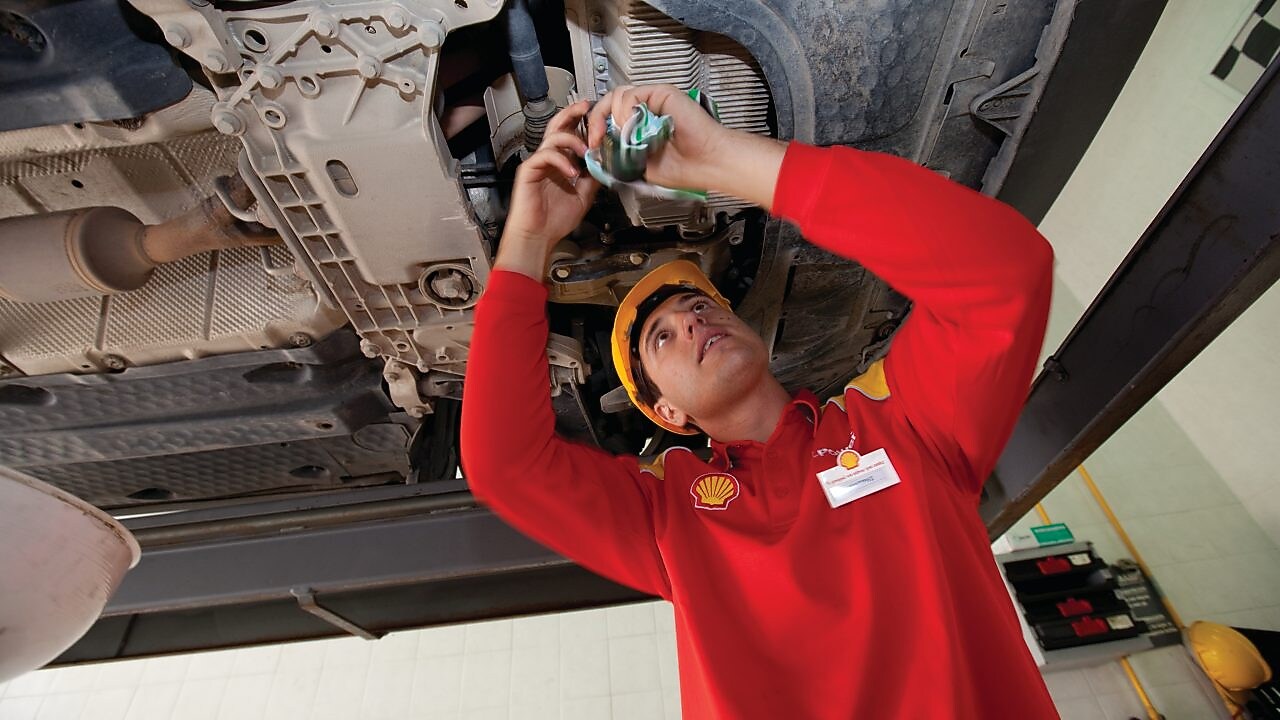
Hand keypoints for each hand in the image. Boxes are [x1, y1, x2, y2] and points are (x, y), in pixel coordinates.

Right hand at [496, 100, 598, 279]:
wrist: (538, 237)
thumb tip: (607, 164)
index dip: (582, 124)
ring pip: (553, 137)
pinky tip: (572, 172)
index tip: (597, 116)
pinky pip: (545, 155)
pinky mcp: (529, 170)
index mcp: (561, 163)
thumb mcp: (584, 196)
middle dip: (572, 114)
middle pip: (558, 126)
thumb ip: (593, 178)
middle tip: (586, 106)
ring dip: (572, 140)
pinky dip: (561, 160)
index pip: (571, 135)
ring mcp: (538, 163)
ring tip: (586, 151)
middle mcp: (549, 159)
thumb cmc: (555, 220)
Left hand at [587, 84, 784, 208]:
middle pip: (609, 102)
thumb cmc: (682, 168)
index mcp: (640, 126)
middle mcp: (646, 110)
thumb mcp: (639, 165)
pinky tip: (633, 126)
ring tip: (621, 136)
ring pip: (617, 96)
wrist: (706, 164)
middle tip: (596, 139)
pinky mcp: (662, 93)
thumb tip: (598, 149)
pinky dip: (626, 110)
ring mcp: (654, 100)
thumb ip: (620, 153)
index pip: (610, 117)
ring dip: (612, 118)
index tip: (594, 145)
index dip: (598, 127)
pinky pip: (632, 94)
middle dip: (596, 120)